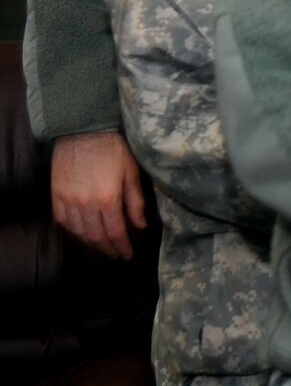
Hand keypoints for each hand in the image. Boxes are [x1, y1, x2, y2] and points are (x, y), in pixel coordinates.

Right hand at [51, 131, 147, 258]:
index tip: (127, 254)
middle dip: (107, 248)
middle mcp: (86, 203)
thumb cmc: (113, 150)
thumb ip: (135, 202)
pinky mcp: (56, 193)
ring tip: (101, 246)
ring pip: (78, 231)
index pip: (116, 232)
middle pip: (96, 236)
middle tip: (116, 254)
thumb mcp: (132, 174)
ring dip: (90, 243)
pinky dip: (72, 231)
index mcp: (108, 199)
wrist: (84, 131)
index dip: (122, 246)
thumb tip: (140, 226)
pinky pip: (61, 220)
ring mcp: (68, 199)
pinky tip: (81, 233)